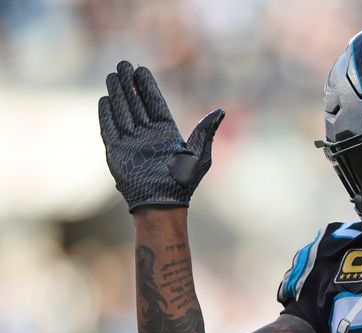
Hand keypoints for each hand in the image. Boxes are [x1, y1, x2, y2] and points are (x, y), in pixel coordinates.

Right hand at [98, 61, 224, 212]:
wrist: (163, 204)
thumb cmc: (184, 182)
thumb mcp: (200, 154)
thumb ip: (206, 131)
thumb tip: (221, 110)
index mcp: (166, 134)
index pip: (154, 104)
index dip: (147, 87)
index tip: (142, 69)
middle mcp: (148, 136)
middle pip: (136, 104)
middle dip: (129, 84)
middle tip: (123, 64)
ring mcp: (131, 143)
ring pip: (122, 112)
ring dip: (117, 94)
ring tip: (112, 75)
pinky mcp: (117, 153)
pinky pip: (110, 129)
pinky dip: (107, 115)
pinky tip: (104, 99)